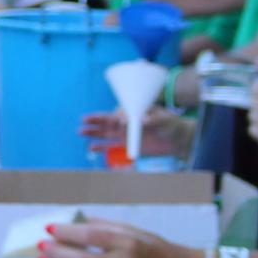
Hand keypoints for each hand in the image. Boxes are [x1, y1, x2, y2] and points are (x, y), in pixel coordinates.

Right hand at [73, 107, 195, 160]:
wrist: (176, 139)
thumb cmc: (171, 124)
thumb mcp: (165, 119)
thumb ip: (153, 119)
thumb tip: (141, 120)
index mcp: (135, 109)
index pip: (122, 111)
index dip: (118, 116)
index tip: (120, 122)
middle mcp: (127, 120)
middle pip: (108, 119)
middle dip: (96, 119)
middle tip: (85, 119)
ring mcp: (126, 133)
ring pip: (106, 132)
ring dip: (94, 132)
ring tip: (81, 131)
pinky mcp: (127, 144)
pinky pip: (111, 145)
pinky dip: (101, 146)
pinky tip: (91, 147)